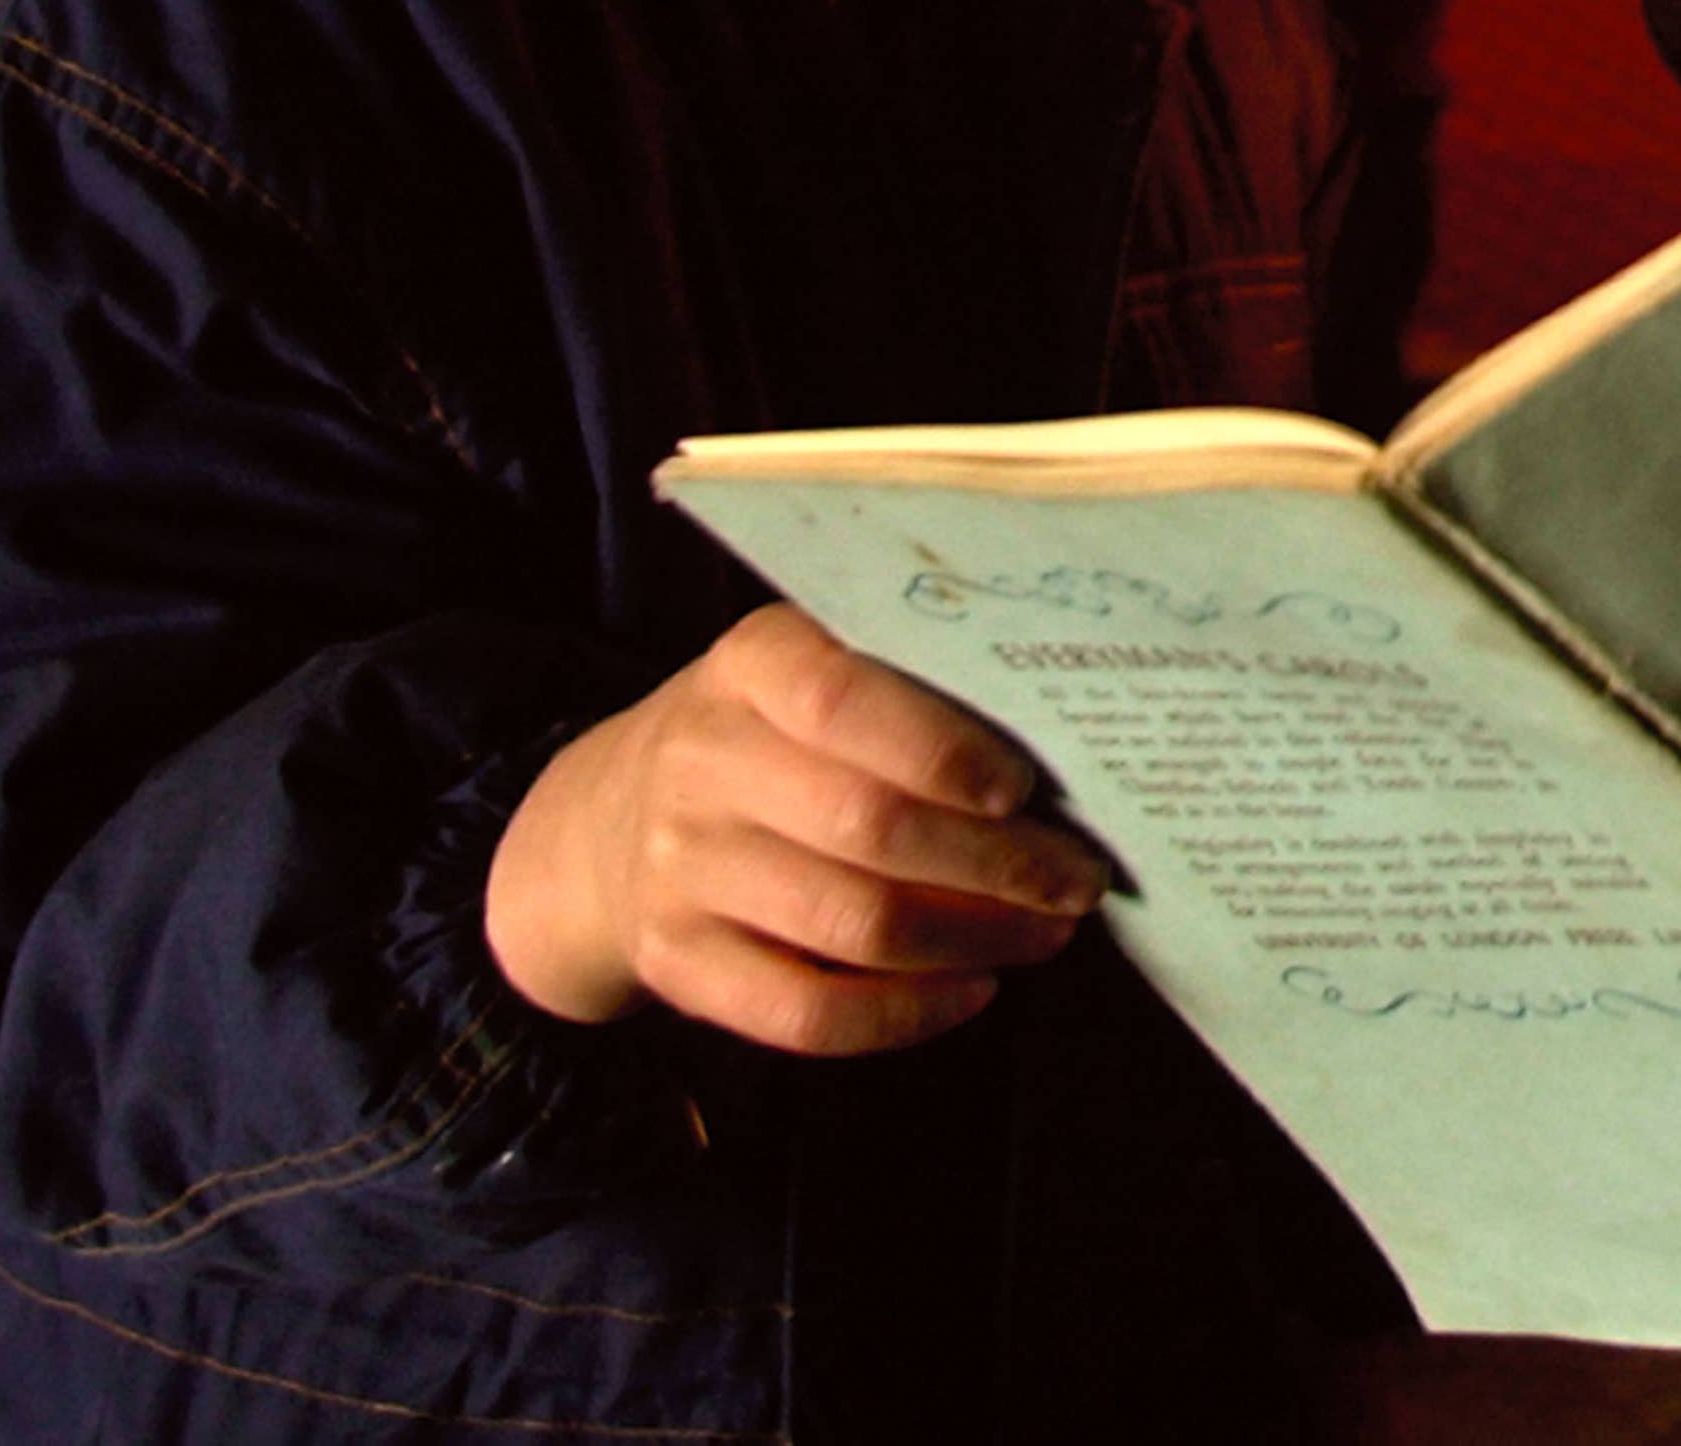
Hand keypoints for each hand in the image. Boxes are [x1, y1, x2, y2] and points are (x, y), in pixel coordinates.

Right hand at [487, 604, 1102, 1053]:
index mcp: (750, 665)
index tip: (1028, 788)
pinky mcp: (677, 964)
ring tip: (1045, 933)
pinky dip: (903, 1015)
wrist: (602, 823)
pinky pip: (803, 1012)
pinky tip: (971, 991)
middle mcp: (703, 763)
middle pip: (869, 826)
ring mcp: (682, 871)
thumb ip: (906, 688)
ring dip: (972, 939)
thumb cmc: (761, 737)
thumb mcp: (804, 671)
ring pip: (851, 925)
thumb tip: (1059, 743)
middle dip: (998, 864)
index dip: (942, 749)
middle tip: (1077, 879)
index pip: (843, 698)